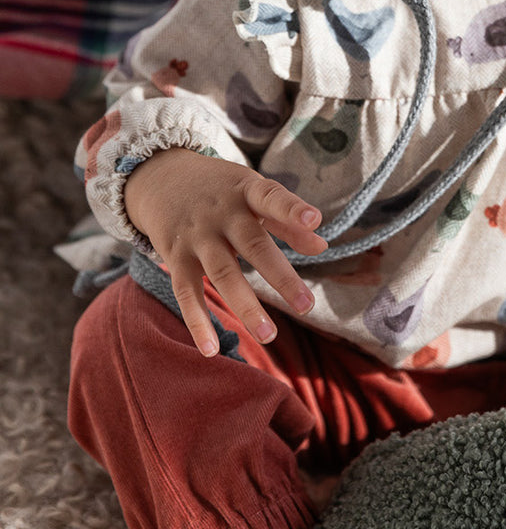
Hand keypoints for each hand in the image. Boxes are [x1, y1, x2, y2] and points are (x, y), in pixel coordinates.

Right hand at [124, 147, 327, 355]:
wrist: (160, 178)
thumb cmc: (220, 190)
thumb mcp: (252, 192)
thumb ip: (287, 220)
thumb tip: (322, 246)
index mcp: (246, 191)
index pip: (272, 197)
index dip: (292, 209)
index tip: (315, 220)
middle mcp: (221, 213)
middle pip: (253, 245)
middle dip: (280, 276)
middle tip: (306, 306)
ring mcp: (197, 236)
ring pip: (223, 274)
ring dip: (246, 307)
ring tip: (269, 336)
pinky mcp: (176, 257)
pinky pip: (186, 292)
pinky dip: (197, 321)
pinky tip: (212, 350)